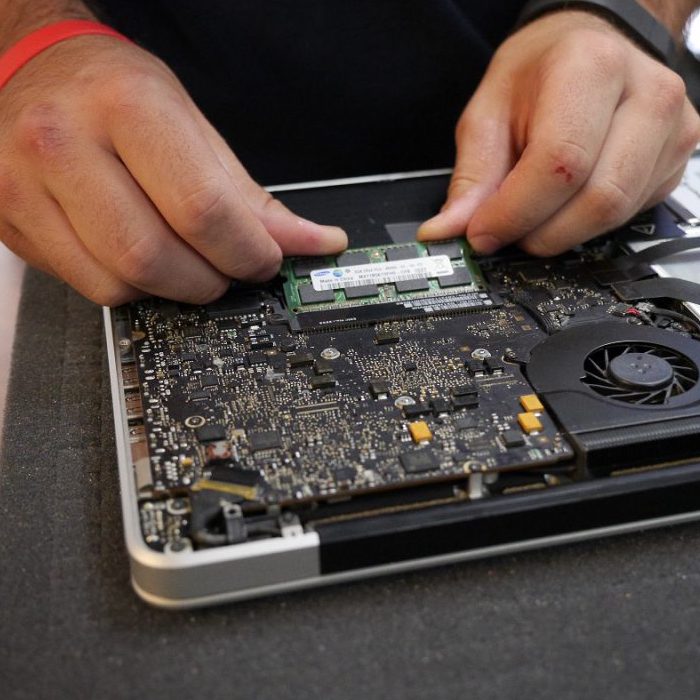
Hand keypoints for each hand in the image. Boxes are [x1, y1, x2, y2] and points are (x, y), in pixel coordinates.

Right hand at [0, 36, 346, 304]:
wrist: (32, 68)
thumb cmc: (115, 90)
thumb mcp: (191, 125)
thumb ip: (247, 195)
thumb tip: (311, 242)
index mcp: (126, 106)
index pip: (201, 210)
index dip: (247, 252)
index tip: (266, 261)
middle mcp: (64, 144)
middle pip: (154, 257)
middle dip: (210, 281)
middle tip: (228, 269)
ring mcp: (27, 187)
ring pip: (118, 284)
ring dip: (171, 290)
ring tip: (187, 263)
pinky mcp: (12, 223)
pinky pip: (89, 287)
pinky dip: (132, 288)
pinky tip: (142, 260)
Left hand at [418, 10, 699, 255]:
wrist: (589, 46)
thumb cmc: (540, 72)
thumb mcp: (488, 113)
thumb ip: (471, 178)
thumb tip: (448, 231)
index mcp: (591, 69)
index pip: (559, 165)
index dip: (515, 212)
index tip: (482, 233)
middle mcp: (646, 97)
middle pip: (596, 199)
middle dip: (539, 232)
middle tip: (506, 231)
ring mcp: (671, 131)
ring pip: (616, 215)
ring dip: (562, 233)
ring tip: (533, 214)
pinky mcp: (676, 161)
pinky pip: (630, 215)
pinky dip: (587, 224)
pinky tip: (567, 203)